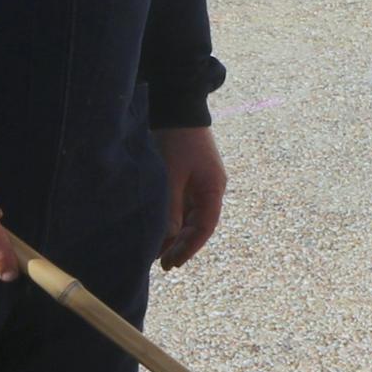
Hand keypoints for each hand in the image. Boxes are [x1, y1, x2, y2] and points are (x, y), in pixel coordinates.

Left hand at [157, 125, 225, 269]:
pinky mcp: (189, 177)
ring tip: (157, 251)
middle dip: (181, 245)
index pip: (205, 228)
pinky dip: (172, 219)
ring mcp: (201, 183)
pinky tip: (159, 228)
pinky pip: (183, 206)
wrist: (178, 107)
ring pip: (190, 217)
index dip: (189, 248)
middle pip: (198, 225)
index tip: (173, 264)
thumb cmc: (177, 140)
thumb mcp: (171, 176)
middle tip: (163, 264)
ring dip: (176, 234)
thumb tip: (168, 238)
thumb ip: (171, 209)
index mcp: (213, 190)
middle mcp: (211, 189)